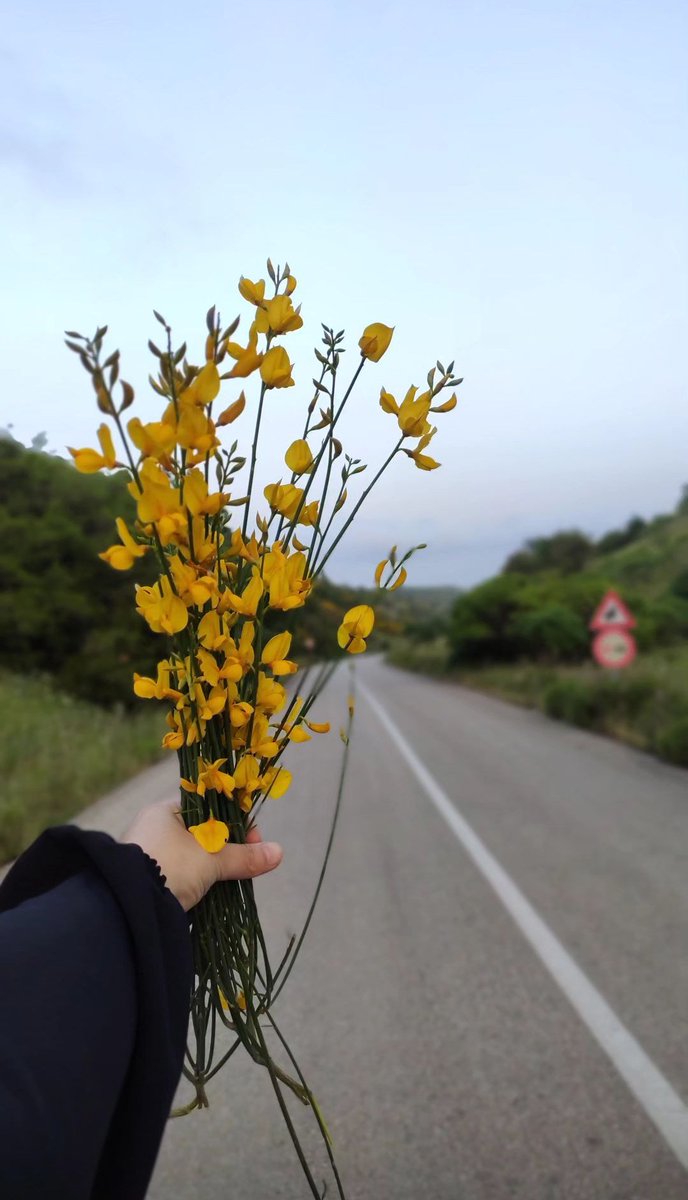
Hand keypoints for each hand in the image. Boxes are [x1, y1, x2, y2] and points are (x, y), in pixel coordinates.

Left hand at [121, 798, 282, 911]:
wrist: (127, 905)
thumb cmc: (168, 867)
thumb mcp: (210, 860)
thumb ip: (244, 856)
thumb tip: (278, 853)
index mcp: (166, 811)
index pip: (210, 808)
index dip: (236, 822)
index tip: (254, 839)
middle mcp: (156, 828)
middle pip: (204, 833)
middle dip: (229, 848)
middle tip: (249, 863)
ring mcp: (150, 854)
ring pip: (195, 856)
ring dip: (216, 867)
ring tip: (234, 879)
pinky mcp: (149, 879)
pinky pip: (183, 874)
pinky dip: (200, 880)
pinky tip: (213, 891)